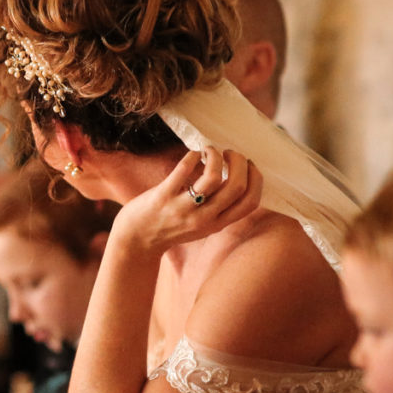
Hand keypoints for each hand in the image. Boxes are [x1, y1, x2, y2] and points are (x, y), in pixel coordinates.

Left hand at [112, 146, 262, 254]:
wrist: (136, 241)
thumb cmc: (170, 228)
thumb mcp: (201, 227)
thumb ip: (219, 211)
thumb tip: (238, 181)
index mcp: (217, 224)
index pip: (250, 202)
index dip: (256, 179)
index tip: (250, 166)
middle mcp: (203, 219)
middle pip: (236, 186)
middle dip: (239, 163)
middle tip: (231, 154)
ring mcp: (182, 208)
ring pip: (213, 177)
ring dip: (216, 156)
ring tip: (211, 151)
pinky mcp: (163, 197)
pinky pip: (183, 170)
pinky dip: (192, 156)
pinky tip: (193, 154)